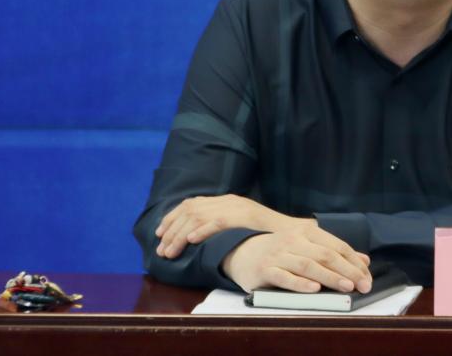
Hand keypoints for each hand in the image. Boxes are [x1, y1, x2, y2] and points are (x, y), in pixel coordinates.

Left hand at [155, 194, 306, 258]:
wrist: (292, 232)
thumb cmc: (265, 234)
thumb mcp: (241, 225)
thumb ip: (221, 225)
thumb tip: (194, 237)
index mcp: (227, 200)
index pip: (191, 203)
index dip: (172, 218)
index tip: (159, 233)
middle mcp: (229, 200)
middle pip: (190, 210)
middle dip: (171, 230)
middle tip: (161, 249)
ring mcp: (237, 207)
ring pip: (199, 217)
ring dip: (180, 235)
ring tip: (170, 252)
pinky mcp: (244, 216)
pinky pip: (218, 221)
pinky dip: (202, 230)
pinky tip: (191, 241)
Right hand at [222, 226, 371, 293]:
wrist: (241, 250)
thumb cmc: (281, 250)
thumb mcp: (307, 245)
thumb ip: (335, 252)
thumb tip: (363, 261)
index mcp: (307, 232)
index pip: (336, 246)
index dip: (354, 262)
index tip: (367, 277)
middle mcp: (293, 241)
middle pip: (326, 255)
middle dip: (347, 271)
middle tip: (363, 285)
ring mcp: (278, 255)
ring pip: (308, 266)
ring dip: (329, 277)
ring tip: (347, 287)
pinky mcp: (265, 270)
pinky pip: (284, 277)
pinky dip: (300, 283)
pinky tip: (314, 289)